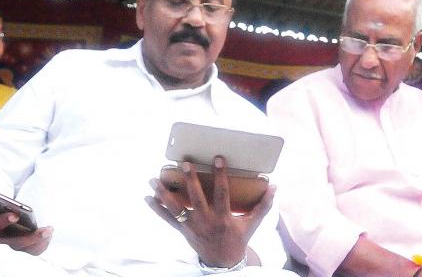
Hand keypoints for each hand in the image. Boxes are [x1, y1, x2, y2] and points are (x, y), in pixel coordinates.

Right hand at [0, 183, 52, 254]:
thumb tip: (6, 200)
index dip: (3, 220)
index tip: (15, 215)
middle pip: (14, 243)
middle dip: (31, 237)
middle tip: (47, 229)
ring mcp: (4, 248)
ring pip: (24, 250)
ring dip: (39, 242)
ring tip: (50, 231)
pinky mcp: (14, 250)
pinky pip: (29, 252)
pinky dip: (40, 246)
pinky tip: (48, 236)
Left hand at [146, 157, 273, 266]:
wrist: (224, 262)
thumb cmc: (239, 238)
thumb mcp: (253, 223)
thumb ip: (264, 205)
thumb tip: (275, 186)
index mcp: (224, 218)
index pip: (222, 193)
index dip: (220, 176)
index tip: (218, 159)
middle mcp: (206, 222)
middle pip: (196, 198)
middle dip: (189, 180)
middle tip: (184, 163)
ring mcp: (192, 227)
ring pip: (175, 209)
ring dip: (164, 193)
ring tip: (154, 178)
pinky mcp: (183, 231)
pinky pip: (167, 219)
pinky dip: (156, 209)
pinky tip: (147, 197)